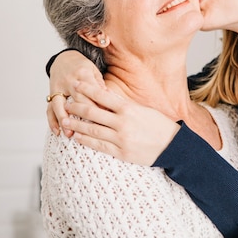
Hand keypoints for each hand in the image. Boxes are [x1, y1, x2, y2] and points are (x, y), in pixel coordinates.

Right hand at [46, 50, 104, 136]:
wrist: (63, 59)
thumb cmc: (82, 66)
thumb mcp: (93, 70)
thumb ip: (100, 84)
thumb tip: (109, 97)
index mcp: (82, 73)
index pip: (92, 91)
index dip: (100, 105)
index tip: (107, 118)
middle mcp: (69, 81)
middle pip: (77, 100)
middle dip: (85, 116)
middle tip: (93, 130)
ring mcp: (58, 88)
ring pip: (60, 105)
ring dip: (65, 120)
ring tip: (70, 134)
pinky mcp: (51, 94)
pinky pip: (49, 108)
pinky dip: (52, 121)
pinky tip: (58, 132)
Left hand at [61, 90, 179, 164]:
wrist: (172, 145)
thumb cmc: (158, 124)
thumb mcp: (142, 109)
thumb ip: (123, 105)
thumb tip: (105, 97)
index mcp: (128, 108)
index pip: (102, 95)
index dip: (87, 89)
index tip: (76, 84)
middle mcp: (122, 122)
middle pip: (93, 113)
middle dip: (77, 107)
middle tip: (65, 104)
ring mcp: (121, 139)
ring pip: (92, 130)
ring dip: (77, 125)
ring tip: (64, 121)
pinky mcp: (121, 153)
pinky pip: (99, 146)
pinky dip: (86, 141)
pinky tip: (77, 137)